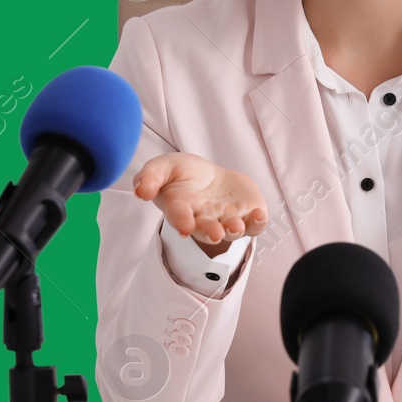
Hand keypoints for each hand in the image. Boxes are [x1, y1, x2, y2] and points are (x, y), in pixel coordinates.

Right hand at [133, 153, 269, 258]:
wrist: (209, 178)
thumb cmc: (182, 174)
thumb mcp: (163, 167)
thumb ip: (150, 176)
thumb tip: (141, 191)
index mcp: (182, 208)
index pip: (180, 216)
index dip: (181, 222)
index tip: (184, 227)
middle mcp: (205, 219)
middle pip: (207, 230)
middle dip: (211, 232)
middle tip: (215, 234)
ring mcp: (227, 218)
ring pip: (232, 230)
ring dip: (235, 229)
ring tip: (235, 225)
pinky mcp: (247, 214)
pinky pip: (255, 224)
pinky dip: (258, 222)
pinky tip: (260, 214)